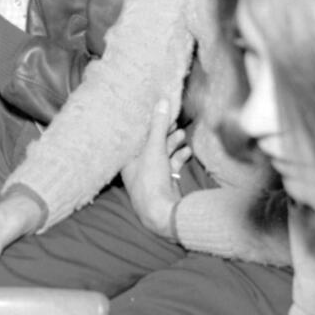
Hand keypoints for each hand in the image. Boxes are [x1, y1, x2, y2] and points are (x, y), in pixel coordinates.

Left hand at [120, 98, 189, 237]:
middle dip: (164, 134)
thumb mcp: (154, 148)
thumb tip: (161, 101)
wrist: (162, 212)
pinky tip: (187, 152)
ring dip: (173, 144)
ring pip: (162, 154)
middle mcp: (137, 166)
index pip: (136, 136)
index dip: (148, 125)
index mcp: (127, 158)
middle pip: (151, 144)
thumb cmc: (150, 180)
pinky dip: (179, 158)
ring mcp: (151, 175)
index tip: (158, 114)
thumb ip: (158, 125)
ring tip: (182, 135)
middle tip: (174, 123)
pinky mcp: (164, 182)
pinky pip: (171, 165)